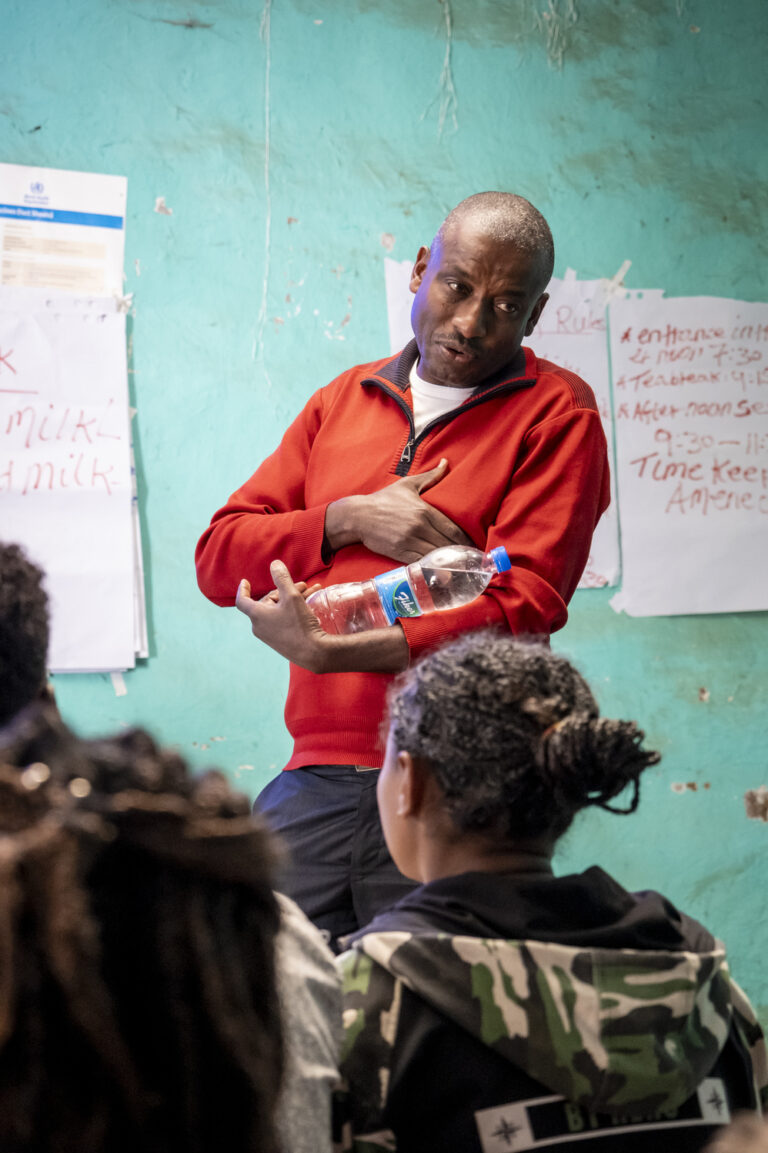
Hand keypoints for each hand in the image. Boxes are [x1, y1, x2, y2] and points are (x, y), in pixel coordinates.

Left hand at [236, 561, 409, 673]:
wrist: (313, 653)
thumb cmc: (299, 624)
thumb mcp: (291, 597)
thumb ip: (282, 578)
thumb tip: (274, 564)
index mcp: (257, 615)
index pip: (242, 600)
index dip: (243, 589)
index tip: (245, 581)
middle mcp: (259, 626)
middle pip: (268, 601)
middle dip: (285, 590)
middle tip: (303, 585)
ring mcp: (269, 635)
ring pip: (279, 610)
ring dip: (293, 598)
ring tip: (311, 591)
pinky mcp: (280, 641)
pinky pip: (283, 620)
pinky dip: (293, 610)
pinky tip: (310, 603)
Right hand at [325, 458, 473, 563]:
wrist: (358, 516)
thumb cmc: (383, 499)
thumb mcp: (407, 485)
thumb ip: (430, 476)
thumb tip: (446, 463)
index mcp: (424, 510)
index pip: (453, 529)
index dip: (466, 539)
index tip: (474, 545)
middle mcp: (419, 527)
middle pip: (448, 544)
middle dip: (461, 553)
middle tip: (471, 560)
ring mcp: (409, 541)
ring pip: (437, 555)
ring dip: (449, 562)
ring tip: (461, 567)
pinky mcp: (400, 553)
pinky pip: (421, 563)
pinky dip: (432, 567)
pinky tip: (442, 571)